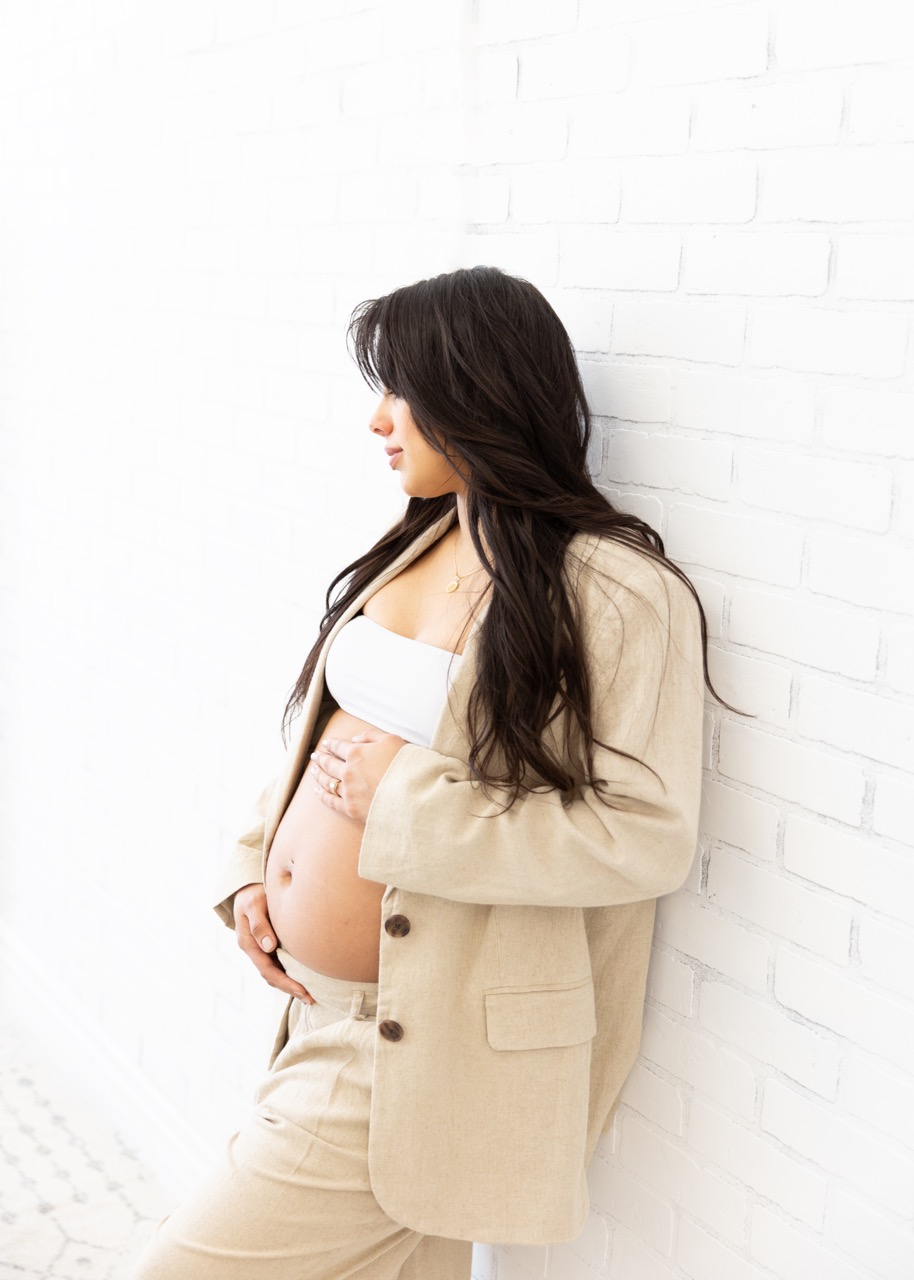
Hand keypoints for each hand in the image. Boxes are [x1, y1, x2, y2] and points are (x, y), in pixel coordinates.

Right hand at [233, 883, 312, 1003]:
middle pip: (272, 977)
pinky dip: (289, 973)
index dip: (285, 982)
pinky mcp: (268, 945)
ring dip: (290, 984)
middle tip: (311, 999)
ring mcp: (260, 949)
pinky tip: (304, 976)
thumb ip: (260, 925)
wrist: (247, 888)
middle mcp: (254, 950)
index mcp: (248, 944)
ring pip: (275, 973)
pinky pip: (278, 964)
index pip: (268, 970)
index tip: (303, 990)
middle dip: (290, 989)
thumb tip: (269, 947)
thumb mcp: (254, 905)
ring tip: (309, 994)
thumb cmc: (252, 894)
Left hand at [310, 728, 405, 823]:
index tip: (326, 743)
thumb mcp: (392, 740)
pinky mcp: (351, 808)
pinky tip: (317, 792)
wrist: (411, 795)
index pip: (339, 747)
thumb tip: (355, 739)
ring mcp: (348, 790)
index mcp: (357, 752)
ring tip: (313, 771)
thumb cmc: (404, 765)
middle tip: (315, 756)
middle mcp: (348, 771)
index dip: (331, 744)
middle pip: (329, 764)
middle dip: (321, 758)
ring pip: (327, 781)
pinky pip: (331, 801)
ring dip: (318, 775)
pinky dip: (322, 795)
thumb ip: (371, 736)